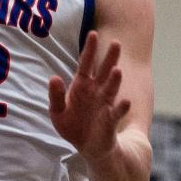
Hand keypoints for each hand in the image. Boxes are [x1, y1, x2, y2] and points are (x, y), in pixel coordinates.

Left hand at [48, 30, 130, 161]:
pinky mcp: (111, 119)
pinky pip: (117, 112)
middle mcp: (96, 90)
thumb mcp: (57, 111)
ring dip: (115, 80)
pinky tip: (126, 101)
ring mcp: (105, 103)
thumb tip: (54, 77)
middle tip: (116, 42)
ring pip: (111, 88)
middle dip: (109, 57)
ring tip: (117, 70)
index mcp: (82, 84)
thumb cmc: (72, 125)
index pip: (85, 63)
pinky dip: (122, 107)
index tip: (92, 34)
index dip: (89, 49)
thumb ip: (55, 95)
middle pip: (103, 70)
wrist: (87, 146)